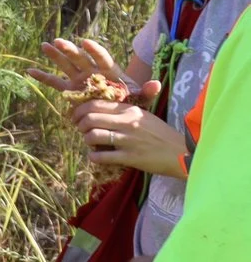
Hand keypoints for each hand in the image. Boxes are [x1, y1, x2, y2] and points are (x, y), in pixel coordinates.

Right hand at [36, 36, 157, 105]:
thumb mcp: (139, 100)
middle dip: (70, 50)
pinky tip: (30, 71)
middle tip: (59, 42)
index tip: (85, 42)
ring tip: (45, 46)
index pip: (102, 58)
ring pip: (66, 65)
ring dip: (56, 56)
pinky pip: (55, 82)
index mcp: (109, 71)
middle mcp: (92, 71)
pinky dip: (43, 77)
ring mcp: (79, 79)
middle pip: (80, 58)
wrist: (117, 115)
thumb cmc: (129, 104)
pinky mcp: (71, 89)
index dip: (95, 50)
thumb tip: (156, 84)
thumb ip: (146, 92)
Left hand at [70, 98, 188, 176]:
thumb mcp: (146, 116)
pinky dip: (94, 157)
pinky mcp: (131, 157)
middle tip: (80, 130)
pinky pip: (102, 156)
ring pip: (93, 136)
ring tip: (90, 143)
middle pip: (90, 118)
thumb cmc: (163, 135)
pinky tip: (96, 157)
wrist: (184, 153)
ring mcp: (129, 140)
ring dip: (86, 140)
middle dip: (79, 124)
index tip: (77, 116)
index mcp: (131, 110)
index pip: (96, 104)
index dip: (80, 109)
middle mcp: (128, 122)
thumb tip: (99, 110)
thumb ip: (124, 112)